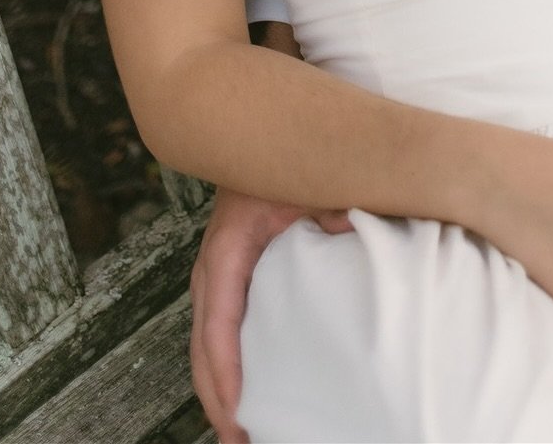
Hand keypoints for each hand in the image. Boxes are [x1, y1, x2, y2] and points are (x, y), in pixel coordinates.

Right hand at [189, 184, 354, 442]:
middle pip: (204, 347)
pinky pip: (219, 332)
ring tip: (240, 434)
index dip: (225, 372)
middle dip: (218, 398)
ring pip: (206, 345)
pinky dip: (225, 367)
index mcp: (228, 250)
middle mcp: (214, 269)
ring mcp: (218, 277)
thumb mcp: (309, 179)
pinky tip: (243, 394)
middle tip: (240, 441)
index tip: (238, 413)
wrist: (264, 138)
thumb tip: (349, 229)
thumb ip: (331, 205)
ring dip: (219, 390)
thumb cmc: (286, 161)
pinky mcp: (230, 280)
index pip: (218, 322)